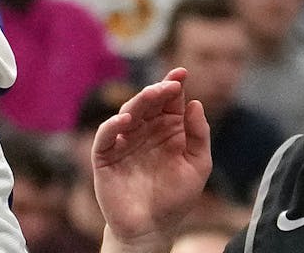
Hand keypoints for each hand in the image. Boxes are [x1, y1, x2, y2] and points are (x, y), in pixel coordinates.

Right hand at [92, 71, 211, 242]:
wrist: (152, 229)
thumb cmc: (176, 198)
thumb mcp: (198, 166)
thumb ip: (199, 136)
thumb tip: (195, 103)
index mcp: (167, 130)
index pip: (169, 101)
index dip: (173, 85)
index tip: (182, 74)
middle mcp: (145, 131)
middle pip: (148, 102)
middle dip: (158, 90)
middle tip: (169, 84)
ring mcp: (124, 143)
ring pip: (128, 113)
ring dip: (139, 101)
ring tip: (153, 94)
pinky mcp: (105, 157)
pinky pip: (105, 136)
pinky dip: (113, 125)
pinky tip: (127, 119)